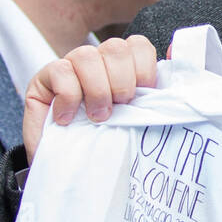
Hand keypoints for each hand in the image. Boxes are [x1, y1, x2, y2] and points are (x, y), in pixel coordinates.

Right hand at [23, 35, 157, 164]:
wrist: (69, 176)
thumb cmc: (105, 150)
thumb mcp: (138, 126)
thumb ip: (156, 97)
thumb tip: (176, 56)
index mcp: (123, 70)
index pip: (139, 46)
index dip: (145, 69)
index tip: (143, 97)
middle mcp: (98, 64)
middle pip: (116, 48)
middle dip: (122, 81)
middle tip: (118, 109)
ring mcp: (70, 69)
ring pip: (87, 54)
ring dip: (97, 89)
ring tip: (97, 117)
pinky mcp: (44, 79)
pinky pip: (60, 71)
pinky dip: (69, 96)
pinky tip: (68, 118)